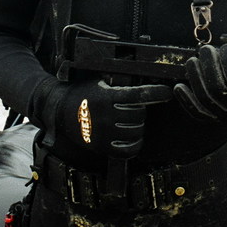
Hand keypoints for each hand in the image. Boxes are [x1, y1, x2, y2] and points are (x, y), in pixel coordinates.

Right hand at [43, 79, 172, 158]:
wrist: (59, 112)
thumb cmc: (81, 93)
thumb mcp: (97, 81)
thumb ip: (117, 82)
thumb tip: (141, 76)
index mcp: (106, 97)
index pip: (138, 95)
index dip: (156, 93)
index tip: (167, 92)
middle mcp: (106, 116)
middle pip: (139, 114)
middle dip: (141, 110)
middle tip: (135, 107)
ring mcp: (104, 134)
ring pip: (136, 132)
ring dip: (138, 126)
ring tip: (131, 121)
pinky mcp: (102, 147)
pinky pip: (127, 150)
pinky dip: (135, 144)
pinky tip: (132, 137)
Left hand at [174, 43, 226, 123]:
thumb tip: (223, 38)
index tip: (226, 47)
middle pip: (218, 89)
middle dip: (209, 66)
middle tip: (206, 50)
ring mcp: (224, 117)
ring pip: (204, 99)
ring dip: (195, 77)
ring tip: (192, 61)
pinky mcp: (212, 120)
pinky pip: (195, 112)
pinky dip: (185, 99)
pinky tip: (179, 86)